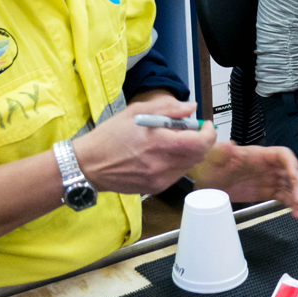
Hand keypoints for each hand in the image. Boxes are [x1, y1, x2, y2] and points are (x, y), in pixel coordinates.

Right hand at [73, 99, 215, 195]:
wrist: (89, 165)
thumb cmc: (110, 136)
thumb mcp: (137, 112)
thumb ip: (168, 108)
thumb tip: (191, 108)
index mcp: (157, 142)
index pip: (199, 142)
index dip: (208, 133)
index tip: (205, 125)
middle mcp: (161, 164)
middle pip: (198, 155)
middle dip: (200, 141)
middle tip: (190, 131)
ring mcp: (158, 179)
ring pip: (189, 165)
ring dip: (188, 152)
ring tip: (171, 142)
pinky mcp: (155, 188)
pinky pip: (176, 174)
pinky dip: (176, 163)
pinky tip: (162, 155)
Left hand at [192, 142, 297, 218]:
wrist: (204, 180)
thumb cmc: (210, 165)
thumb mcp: (214, 157)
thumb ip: (221, 151)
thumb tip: (228, 146)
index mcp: (259, 155)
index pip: (283, 155)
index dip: (292, 165)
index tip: (295, 178)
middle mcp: (267, 166)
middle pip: (292, 171)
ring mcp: (268, 179)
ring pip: (291, 185)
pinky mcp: (266, 192)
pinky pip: (284, 196)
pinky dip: (291, 204)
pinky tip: (294, 213)